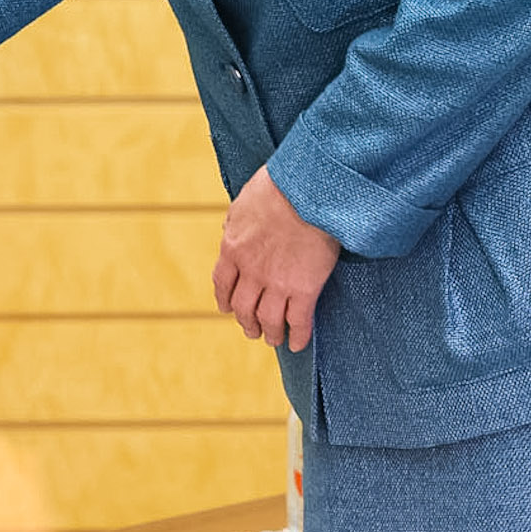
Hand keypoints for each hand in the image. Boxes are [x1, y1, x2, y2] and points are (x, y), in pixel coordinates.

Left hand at [213, 166, 340, 352]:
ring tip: (273, 339)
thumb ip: (235, 221)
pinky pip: (299, 322)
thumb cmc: (278, 188)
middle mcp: (251, 271)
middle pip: (243, 308)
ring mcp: (277, 283)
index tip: (227, 308)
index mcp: (232, 248)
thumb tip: (228, 230)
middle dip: (246, 323)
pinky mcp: (304, 289)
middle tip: (251, 329)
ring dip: (270, 333)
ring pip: (268, 321)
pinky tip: (299, 343)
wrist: (308, 191)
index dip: (224, 300)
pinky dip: (298, 337)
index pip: (222, 283)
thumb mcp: (243, 202)